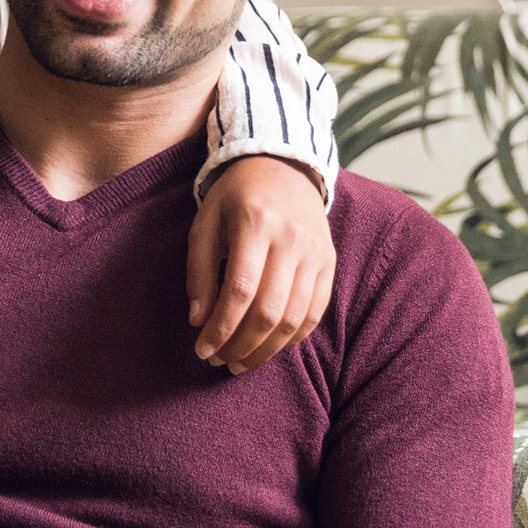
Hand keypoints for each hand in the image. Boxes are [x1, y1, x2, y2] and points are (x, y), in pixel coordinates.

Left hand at [187, 155, 333, 372]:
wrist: (284, 166)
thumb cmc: (235, 196)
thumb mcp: (205, 222)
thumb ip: (199, 271)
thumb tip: (198, 321)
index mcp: (255, 223)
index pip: (239, 291)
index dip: (220, 328)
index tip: (203, 349)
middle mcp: (291, 239)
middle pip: (269, 310)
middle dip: (242, 345)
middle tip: (220, 361)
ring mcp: (316, 251)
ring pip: (295, 317)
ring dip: (267, 349)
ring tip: (242, 362)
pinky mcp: (329, 262)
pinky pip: (315, 311)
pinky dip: (293, 337)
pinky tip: (270, 346)